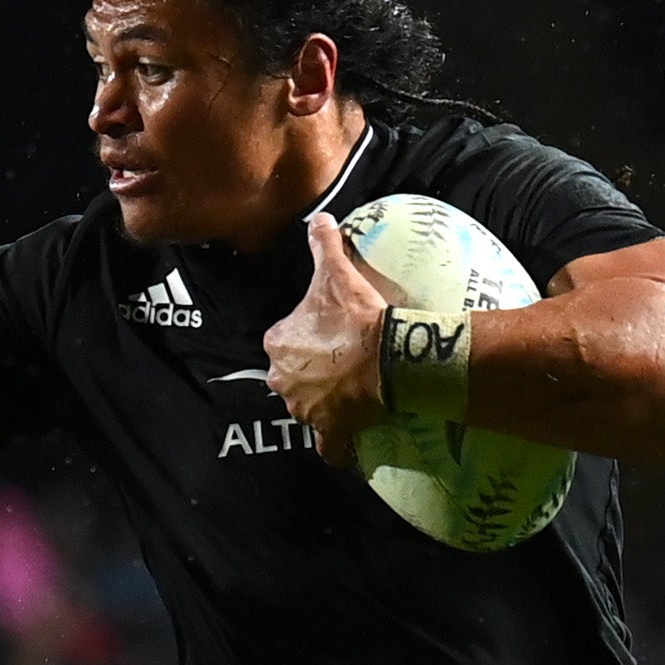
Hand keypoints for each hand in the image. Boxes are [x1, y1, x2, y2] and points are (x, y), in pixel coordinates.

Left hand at [263, 209, 406, 458]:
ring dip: (323, 404)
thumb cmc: (357, 314)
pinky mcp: (328, 431)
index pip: (283, 341)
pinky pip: (329, 446)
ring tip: (350, 394)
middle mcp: (282, 380)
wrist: (386, 355)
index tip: (327, 336)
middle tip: (340, 365)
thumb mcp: (337, 273)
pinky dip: (337, 446)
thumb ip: (323, 244)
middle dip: (308, 374)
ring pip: (307, 408)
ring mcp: (304, 409)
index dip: (303, 339)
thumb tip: (319, 218)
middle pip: (292, 377)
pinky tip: (348, 441)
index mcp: (278, 343)